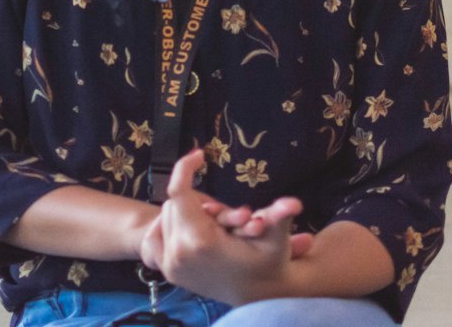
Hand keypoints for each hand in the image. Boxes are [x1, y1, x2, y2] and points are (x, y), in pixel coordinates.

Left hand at [139, 149, 305, 304]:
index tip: (199, 154)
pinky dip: (169, 225)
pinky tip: (190, 228)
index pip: (178, 191)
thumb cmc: (268, 263)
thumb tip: (294, 203)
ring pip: (166, 214)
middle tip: (220, 210)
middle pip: (174, 201)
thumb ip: (279, 216)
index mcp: (200, 241)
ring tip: (212, 222)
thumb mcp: (275, 238)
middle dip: (195, 198)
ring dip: (186, 211)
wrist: (258, 296)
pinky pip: (156, 233)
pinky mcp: (168, 271)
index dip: (186, 167)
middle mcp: (179, 253)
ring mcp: (171, 265)